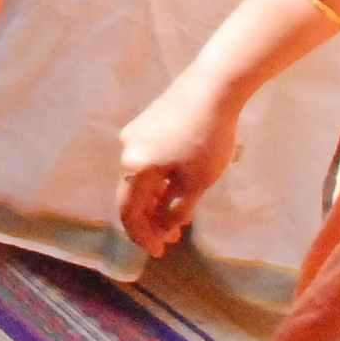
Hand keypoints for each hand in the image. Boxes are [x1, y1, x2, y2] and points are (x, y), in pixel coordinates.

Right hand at [117, 71, 243, 258]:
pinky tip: (178, 185)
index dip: (143, 236)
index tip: (160, 252)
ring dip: (157, 200)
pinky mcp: (147, 123)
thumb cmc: (207, 138)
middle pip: (132, 195)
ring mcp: (135, 134)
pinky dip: (159, 180)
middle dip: (150, 220)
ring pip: (141, 178)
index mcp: (134, 168)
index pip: (129, 212)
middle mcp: (126, 151)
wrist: (213, 88)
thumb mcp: (197, 182)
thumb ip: (178, 209)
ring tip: (179, 215)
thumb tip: (167, 226)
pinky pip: (147, 161)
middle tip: (172, 240)